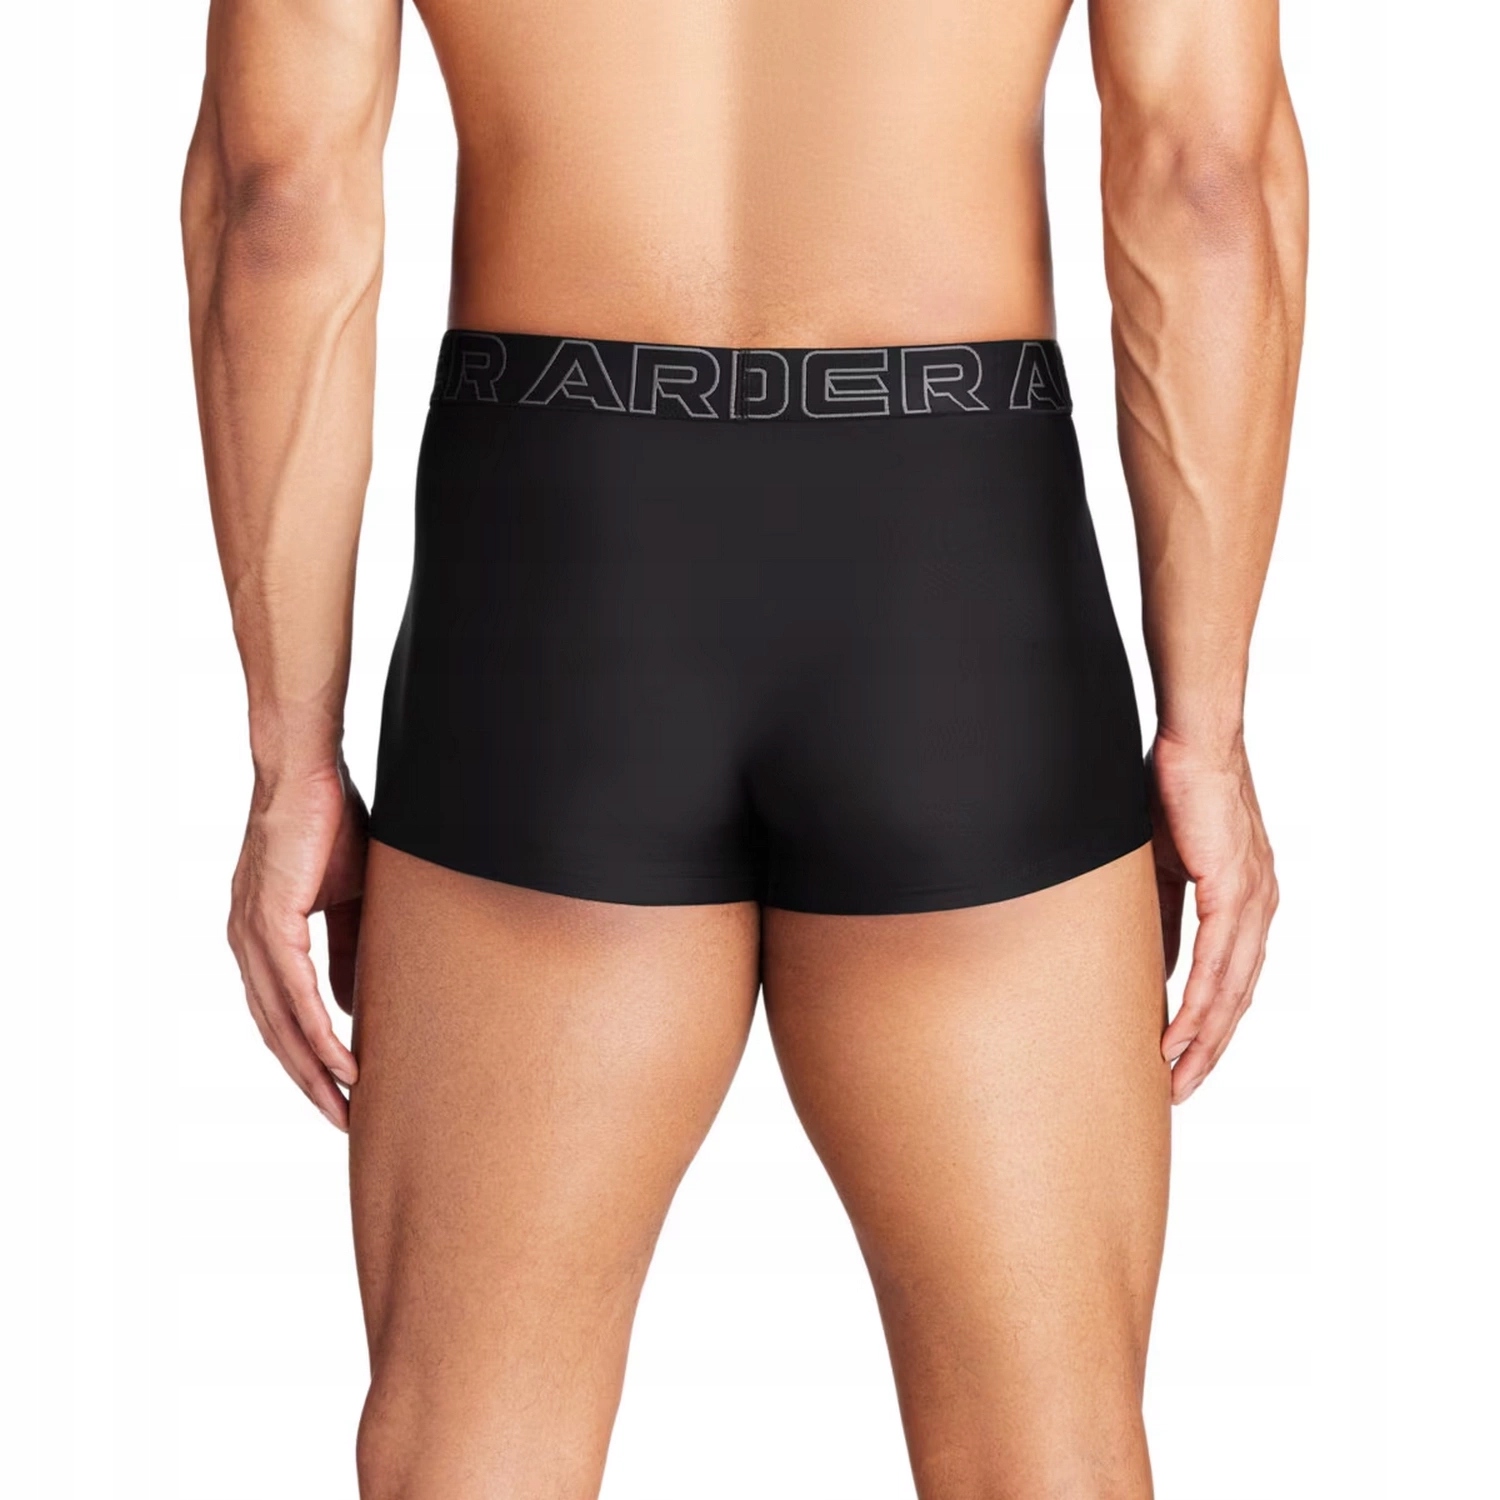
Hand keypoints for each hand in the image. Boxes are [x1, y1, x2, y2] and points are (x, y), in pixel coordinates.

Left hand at [227, 758, 368, 1129]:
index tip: (340, 1093)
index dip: (308, 1058)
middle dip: (308, 1082)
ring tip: (345, 1103)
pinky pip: (293, 993)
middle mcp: (247, 944)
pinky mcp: (269, 922)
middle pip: (275, 1032)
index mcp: (262, 937)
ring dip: (312, 1069)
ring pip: (281, 1022)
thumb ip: (349, 951)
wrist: (308, 770)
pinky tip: (341, 1060)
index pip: (281, 1013)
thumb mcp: (350, 899)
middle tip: (343, 1121)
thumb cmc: (331, 822)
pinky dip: (317, 1032)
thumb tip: (353, 1005)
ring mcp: (252, 935)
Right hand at [1148, 730, 1278, 1103]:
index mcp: (1245, 901)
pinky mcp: (1233, 889)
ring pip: (1231, 991)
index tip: (1181, 1060)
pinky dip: (1198, 1005)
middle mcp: (1258, 908)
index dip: (1209, 1025)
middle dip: (1209, 1051)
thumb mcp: (1162, 866)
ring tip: (1176, 1076)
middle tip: (1179, 1090)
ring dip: (1203, 1041)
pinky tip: (1178, 1034)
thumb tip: (1146, 961)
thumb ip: (1160, 915)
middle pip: (1237, 998)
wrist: (1194, 742)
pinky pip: (1216, 963)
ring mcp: (1251, 901)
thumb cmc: (1174, 790)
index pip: (1231, 979)